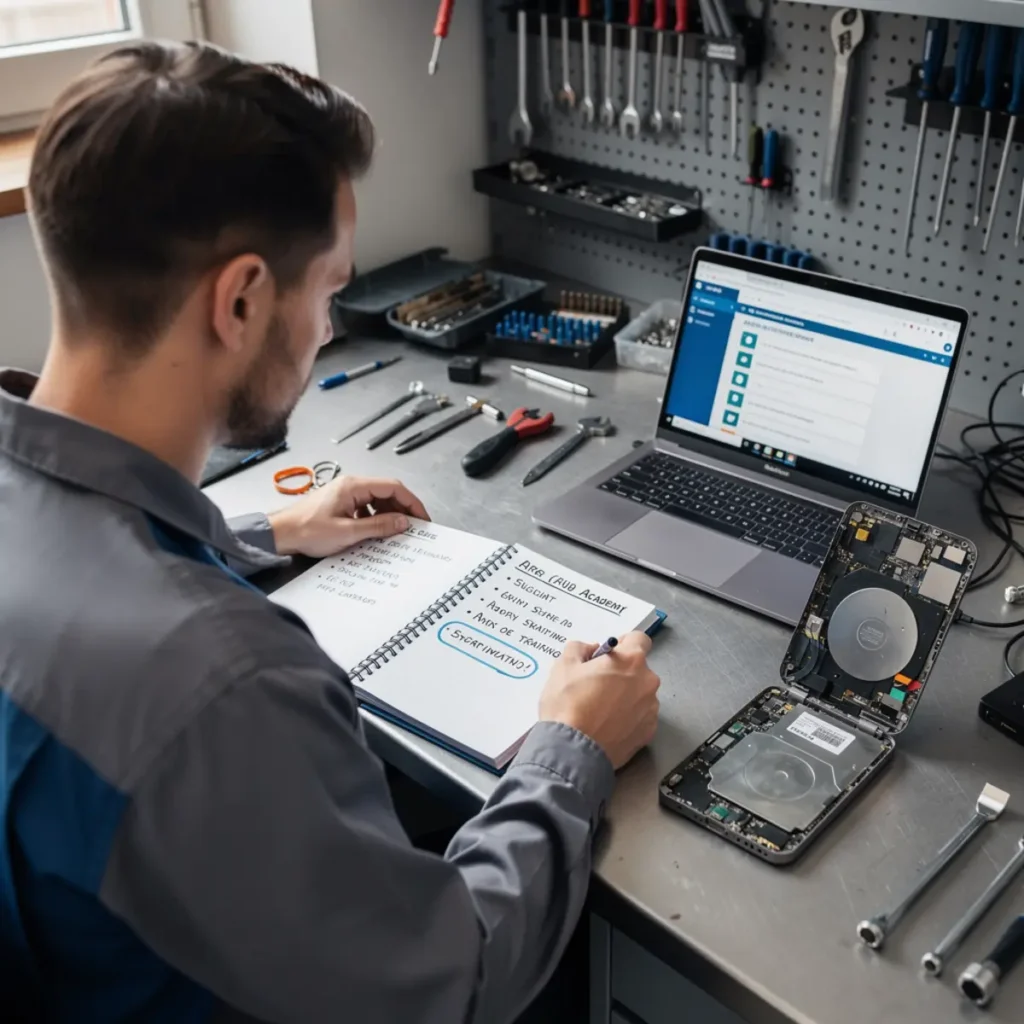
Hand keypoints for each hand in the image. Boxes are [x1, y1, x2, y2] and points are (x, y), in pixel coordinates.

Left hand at [268, 475, 429, 557]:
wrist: (280, 533)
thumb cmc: (308, 531)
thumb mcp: (348, 532)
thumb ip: (378, 526)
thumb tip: (403, 522)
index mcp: (354, 486)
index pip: (393, 487)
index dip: (411, 503)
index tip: (422, 519)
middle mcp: (352, 485)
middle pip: (387, 492)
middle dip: (402, 509)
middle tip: (413, 529)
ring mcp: (346, 493)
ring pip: (377, 500)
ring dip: (389, 514)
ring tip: (396, 532)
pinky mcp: (341, 503)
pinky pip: (366, 506)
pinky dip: (375, 517)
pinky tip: (375, 532)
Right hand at [538, 632, 659, 769]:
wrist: (572, 751)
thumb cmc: (568, 705)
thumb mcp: (563, 665)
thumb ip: (579, 648)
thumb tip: (591, 649)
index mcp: (631, 661)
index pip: (639, 638)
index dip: (622, 643)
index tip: (608, 655)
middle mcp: (648, 683)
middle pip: (638, 669)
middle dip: (621, 672)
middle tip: (596, 684)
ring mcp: (651, 710)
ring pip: (639, 694)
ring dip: (625, 696)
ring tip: (599, 709)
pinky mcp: (648, 734)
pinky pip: (639, 717)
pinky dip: (627, 718)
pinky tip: (606, 725)